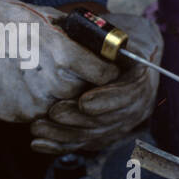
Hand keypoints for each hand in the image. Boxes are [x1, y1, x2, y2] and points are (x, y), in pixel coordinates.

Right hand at [0, 0, 119, 122]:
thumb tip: (104, 45)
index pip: (104, 74)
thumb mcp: (50, 19)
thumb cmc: (10, 20)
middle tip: (61, 72)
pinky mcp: (16, 113)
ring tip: (36, 76)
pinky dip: (30, 105)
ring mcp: (34, 101)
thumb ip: (78, 36)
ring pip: (59, 108)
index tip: (100, 70)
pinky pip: (35, 115)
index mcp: (64, 54)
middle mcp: (52, 81)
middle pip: (83, 95)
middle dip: (78, 86)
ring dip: (55, 98)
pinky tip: (18, 85)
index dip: (103, 72)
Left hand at [30, 11, 162, 153]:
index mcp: (141, 77)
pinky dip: (59, 145)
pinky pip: (82, 143)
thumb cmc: (109, 40)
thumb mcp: (108, 34)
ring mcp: (121, 123)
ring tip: (38, 127)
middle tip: (53, 113)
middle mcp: (136, 105)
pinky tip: (38, 144)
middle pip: (110, 120)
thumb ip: (96, 39)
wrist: (122, 56)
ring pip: (94, 135)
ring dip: (64, 134)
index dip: (107, 100)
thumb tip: (72, 33)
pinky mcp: (104, 134)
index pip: (130, 94)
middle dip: (79, 120)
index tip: (83, 102)